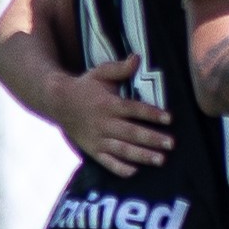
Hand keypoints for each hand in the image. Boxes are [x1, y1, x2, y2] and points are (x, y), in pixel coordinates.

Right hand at [52, 55, 171, 176]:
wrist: (57, 101)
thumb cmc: (85, 86)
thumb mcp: (100, 73)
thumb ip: (120, 68)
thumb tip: (138, 57)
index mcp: (108, 103)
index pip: (133, 109)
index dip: (151, 114)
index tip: (169, 118)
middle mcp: (103, 122)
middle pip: (131, 132)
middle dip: (152, 139)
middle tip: (171, 144)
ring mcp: (97, 138)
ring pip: (122, 149)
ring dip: (141, 155)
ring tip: (161, 159)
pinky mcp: (92, 149)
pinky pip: (106, 161)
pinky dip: (119, 168)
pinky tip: (134, 171)